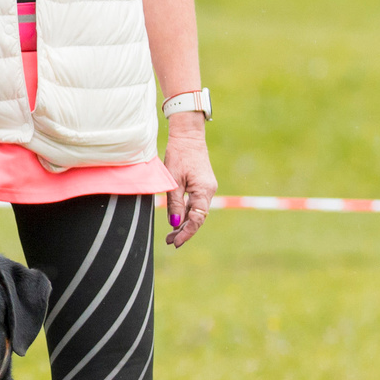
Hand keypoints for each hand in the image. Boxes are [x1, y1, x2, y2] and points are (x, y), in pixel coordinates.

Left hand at [163, 120, 215, 246]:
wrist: (188, 137)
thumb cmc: (179, 155)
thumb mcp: (173, 180)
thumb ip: (174, 202)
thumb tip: (175, 223)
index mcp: (204, 191)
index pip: (197, 219)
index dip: (186, 232)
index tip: (176, 242)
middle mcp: (209, 192)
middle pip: (198, 218)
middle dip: (184, 231)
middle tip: (170, 242)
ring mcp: (207, 188)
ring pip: (196, 212)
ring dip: (184, 223)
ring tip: (171, 235)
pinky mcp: (203, 185)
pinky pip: (196, 204)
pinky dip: (186, 212)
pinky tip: (177, 220)